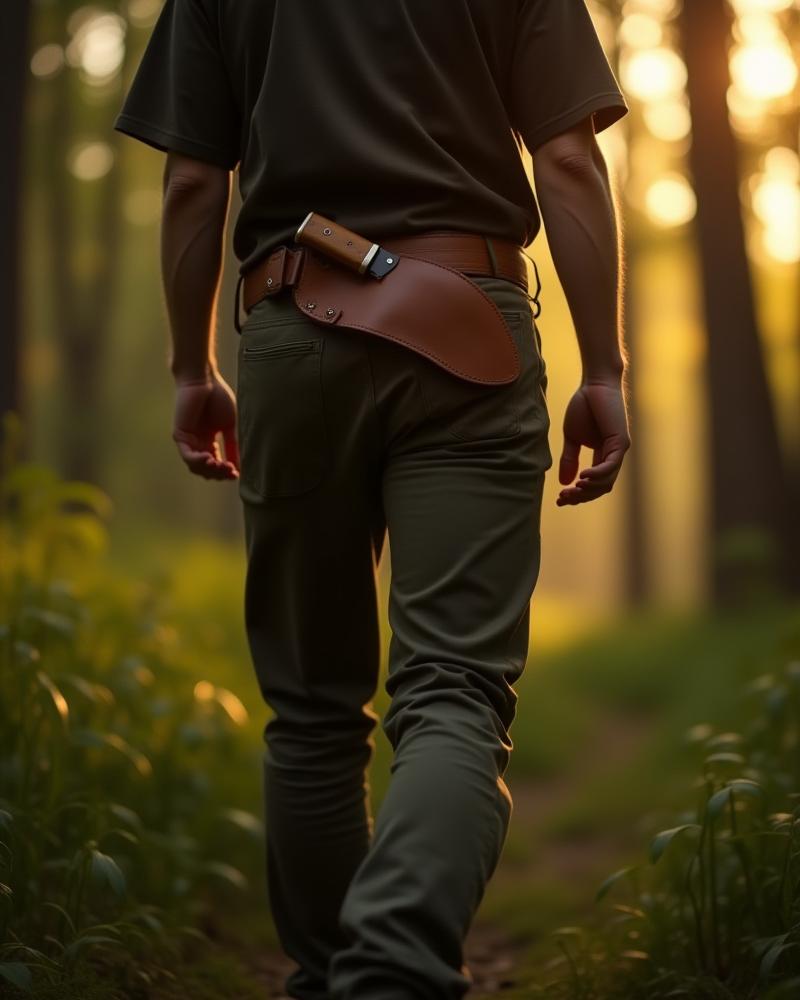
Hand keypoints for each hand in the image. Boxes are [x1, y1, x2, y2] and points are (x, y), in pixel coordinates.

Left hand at [172, 372, 239, 479]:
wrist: (204, 380)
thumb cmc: (218, 397)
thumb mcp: (229, 426)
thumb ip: (232, 445)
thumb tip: (239, 466)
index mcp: (208, 440)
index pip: (216, 464)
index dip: (225, 472)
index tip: (236, 474)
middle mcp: (197, 443)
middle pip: (206, 469)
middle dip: (219, 473)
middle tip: (230, 470)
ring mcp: (187, 440)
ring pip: (196, 466)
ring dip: (209, 470)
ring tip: (221, 466)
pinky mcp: (180, 435)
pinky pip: (188, 456)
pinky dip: (199, 461)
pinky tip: (211, 459)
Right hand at [556, 379, 629, 505]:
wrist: (594, 383)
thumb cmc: (584, 406)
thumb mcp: (572, 437)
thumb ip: (569, 459)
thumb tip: (564, 483)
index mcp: (603, 456)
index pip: (593, 484)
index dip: (577, 495)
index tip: (559, 499)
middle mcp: (614, 456)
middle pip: (600, 488)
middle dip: (582, 496)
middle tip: (563, 497)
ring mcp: (619, 450)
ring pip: (606, 482)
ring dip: (588, 489)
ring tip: (572, 489)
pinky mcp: (621, 442)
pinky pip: (610, 467)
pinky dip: (596, 475)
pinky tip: (582, 477)